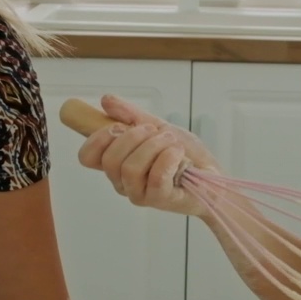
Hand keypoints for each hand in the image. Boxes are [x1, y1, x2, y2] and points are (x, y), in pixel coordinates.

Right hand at [76, 95, 219, 216]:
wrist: (213, 175)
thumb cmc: (184, 154)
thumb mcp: (157, 127)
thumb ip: (131, 115)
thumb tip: (106, 100)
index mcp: (117, 164)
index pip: (87, 157)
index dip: (96, 139)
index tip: (117, 126)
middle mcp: (123, 182)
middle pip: (109, 160)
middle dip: (133, 137)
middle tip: (155, 131)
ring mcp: (139, 193)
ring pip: (130, 168)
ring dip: (153, 146)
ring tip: (170, 142)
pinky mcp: (159, 199)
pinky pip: (155, 176)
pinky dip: (168, 158)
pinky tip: (178, 154)